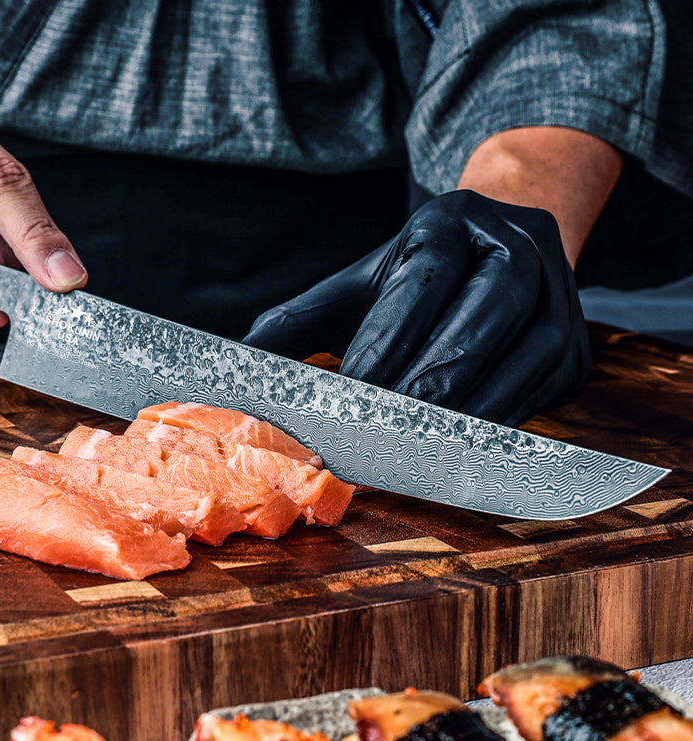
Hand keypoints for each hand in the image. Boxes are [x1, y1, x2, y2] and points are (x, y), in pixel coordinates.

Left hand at [243, 190, 589, 426]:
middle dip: (428, 384)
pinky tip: (454, 449)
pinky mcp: (575, 347)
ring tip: (415, 449)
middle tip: (382, 433)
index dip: (386, 345)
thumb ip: (297, 322)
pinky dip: (494, 426)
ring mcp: (559, 297)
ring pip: (520, 362)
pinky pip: (537, 394)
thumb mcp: (355, 286)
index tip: (350, 395)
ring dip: (465, 413)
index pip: (419, 287)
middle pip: (479, 322)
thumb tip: (232, 364)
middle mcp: (515, 249)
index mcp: (450, 224)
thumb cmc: (414, 278)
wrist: (495, 251)